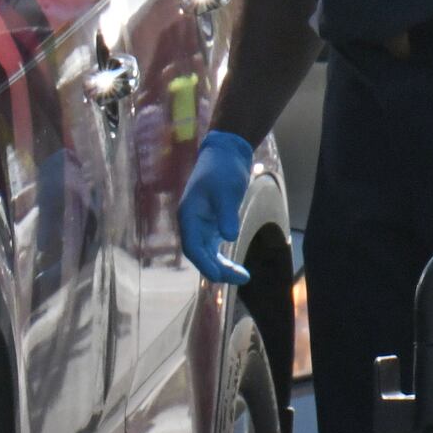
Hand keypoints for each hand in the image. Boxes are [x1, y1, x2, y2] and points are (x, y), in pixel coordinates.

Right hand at [178, 129, 255, 285]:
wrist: (226, 153)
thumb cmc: (224, 169)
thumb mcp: (227, 191)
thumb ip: (226, 214)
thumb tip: (228, 237)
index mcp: (188, 215)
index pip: (192, 246)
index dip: (204, 263)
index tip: (219, 276)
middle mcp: (191, 223)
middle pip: (199, 254)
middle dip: (217, 269)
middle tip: (241, 278)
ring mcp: (200, 224)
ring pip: (206, 254)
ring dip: (221, 267)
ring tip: (243, 277)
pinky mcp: (211, 223)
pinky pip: (213, 248)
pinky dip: (222, 259)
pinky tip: (236, 268)